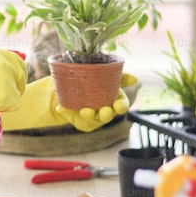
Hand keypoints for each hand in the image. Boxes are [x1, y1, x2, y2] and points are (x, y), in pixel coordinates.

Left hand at [0, 76, 132, 132]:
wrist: (75, 87)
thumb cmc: (96, 82)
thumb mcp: (107, 76)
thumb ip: (120, 77)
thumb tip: (134, 79)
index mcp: (114, 101)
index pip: (121, 106)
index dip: (121, 106)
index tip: (117, 105)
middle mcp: (104, 112)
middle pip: (107, 115)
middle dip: (106, 115)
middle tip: (104, 112)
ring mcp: (91, 118)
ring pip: (91, 119)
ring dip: (88, 115)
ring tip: (84, 111)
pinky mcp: (78, 120)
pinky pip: (72, 117)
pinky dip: (66, 112)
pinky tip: (60, 108)